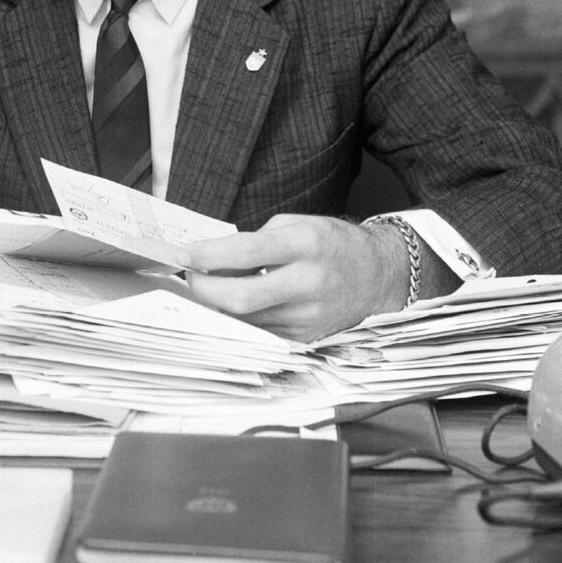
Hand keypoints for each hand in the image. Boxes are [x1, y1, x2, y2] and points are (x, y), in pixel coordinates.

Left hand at [175, 214, 408, 341]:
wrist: (378, 276)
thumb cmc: (332, 244)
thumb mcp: (297, 225)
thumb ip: (256, 241)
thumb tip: (212, 261)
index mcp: (306, 245)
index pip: (246, 253)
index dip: (207, 255)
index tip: (183, 255)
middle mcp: (309, 283)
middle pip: (240, 298)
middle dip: (204, 288)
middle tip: (190, 276)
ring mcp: (308, 316)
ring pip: (245, 318)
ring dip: (220, 302)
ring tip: (215, 283)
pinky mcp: (305, 337)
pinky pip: (259, 328)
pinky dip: (242, 315)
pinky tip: (240, 298)